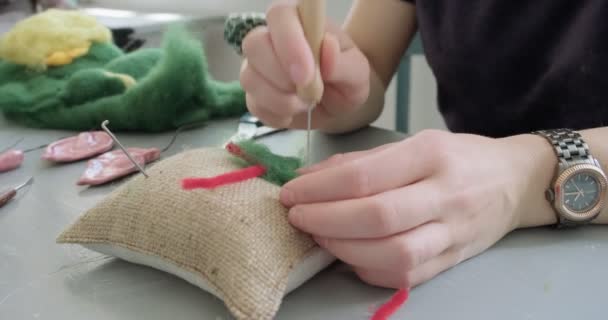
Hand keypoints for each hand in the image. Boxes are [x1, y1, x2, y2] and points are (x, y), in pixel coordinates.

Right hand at [239, 0, 369, 128]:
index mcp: (299, 20)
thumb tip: (327, 48)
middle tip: (309, 94)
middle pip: (254, 45)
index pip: (280, 16)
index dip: (288, 43)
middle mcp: (272, 38)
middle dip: (279, 75)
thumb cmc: (347, 76)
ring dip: (280, 99)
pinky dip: (276, 115)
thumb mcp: (357, 71)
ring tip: (307, 103)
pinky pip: (254, 105)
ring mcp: (258, 66)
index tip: (306, 74)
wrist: (340, 100)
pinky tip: (295, 112)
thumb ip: (343, 62)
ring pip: (249, 78)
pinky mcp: (255, 93)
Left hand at [280, 129, 556, 288]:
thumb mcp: (413, 143)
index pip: (365, 177)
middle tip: (297, 217)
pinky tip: (349, 256)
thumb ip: (360, 161)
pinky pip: (407, 276)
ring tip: (320, 237)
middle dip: (325, 220)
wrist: (516, 182)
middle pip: (377, 217)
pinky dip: (369, 269)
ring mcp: (453, 232)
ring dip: (344, 250)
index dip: (319, 189)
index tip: (291, 193)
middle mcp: (445, 195)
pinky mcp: (453, 260)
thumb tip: (307, 177)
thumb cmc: (459, 156)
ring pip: (394, 254)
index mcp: (431, 155)